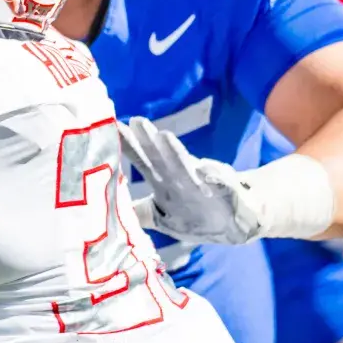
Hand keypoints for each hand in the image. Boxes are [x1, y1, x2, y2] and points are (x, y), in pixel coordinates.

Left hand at [119, 117, 262, 245]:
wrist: (239, 221)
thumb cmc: (196, 213)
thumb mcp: (162, 216)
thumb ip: (137, 212)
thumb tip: (103, 214)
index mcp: (165, 182)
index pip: (143, 160)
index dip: (128, 145)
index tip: (111, 128)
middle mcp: (181, 179)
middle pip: (162, 157)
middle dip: (148, 140)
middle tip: (135, 120)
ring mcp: (204, 184)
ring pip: (187, 167)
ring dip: (175, 153)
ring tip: (164, 137)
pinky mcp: (226, 194)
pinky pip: (220, 186)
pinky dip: (214, 178)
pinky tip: (205, 171)